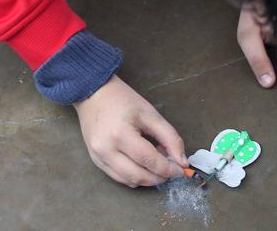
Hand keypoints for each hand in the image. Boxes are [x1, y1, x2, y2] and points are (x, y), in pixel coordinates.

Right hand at [73, 76, 187, 187]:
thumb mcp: (151, 114)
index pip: (149, 160)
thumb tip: (182, 162)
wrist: (94, 95)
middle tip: (171, 171)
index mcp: (121, 135)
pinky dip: (135, 177)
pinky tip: (143, 166)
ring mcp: (98, 158)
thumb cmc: (124, 101)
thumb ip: (170, 137)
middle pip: (138, 175)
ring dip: (147, 180)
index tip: (180, 170)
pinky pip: (118, 178)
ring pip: (128, 181)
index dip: (168, 169)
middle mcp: (106, 150)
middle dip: (159, 177)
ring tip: (158, 167)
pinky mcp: (95, 161)